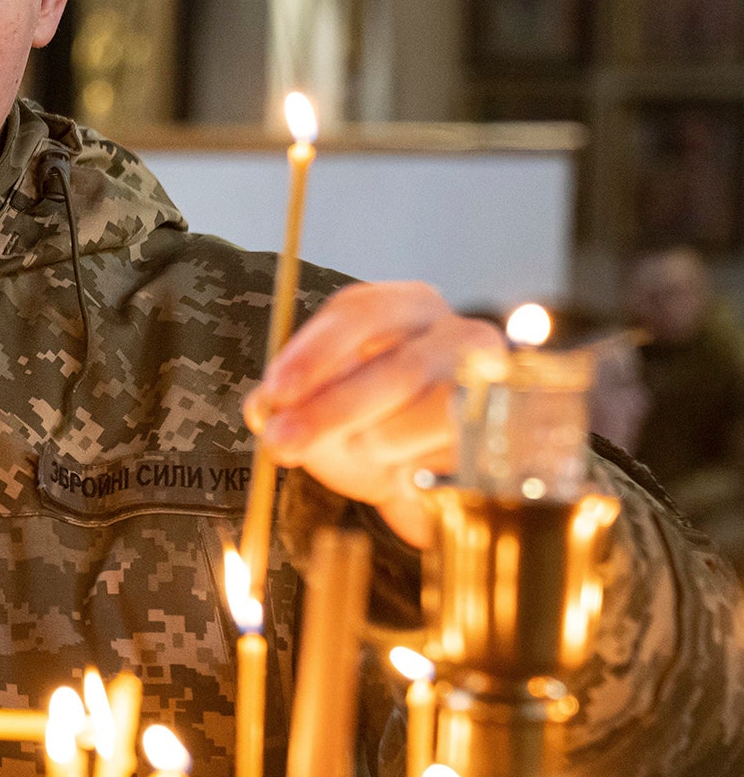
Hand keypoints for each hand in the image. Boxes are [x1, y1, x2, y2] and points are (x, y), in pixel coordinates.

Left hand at [245, 279, 501, 547]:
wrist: (434, 468)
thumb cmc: (372, 421)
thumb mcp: (321, 404)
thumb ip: (287, 402)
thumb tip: (264, 410)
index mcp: (403, 306)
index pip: (359, 313)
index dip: (314, 353)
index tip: (276, 392)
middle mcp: (456, 331)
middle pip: (396, 368)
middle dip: (331, 412)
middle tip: (283, 443)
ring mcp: (494, 379)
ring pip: (433, 413)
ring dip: (381, 444)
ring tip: (360, 455)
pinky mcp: (512, 428)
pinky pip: (463, 451)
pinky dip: (422, 465)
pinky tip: (404, 470)